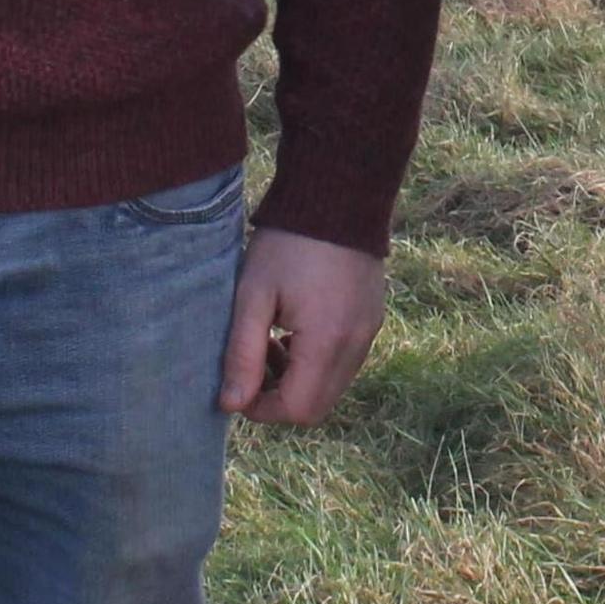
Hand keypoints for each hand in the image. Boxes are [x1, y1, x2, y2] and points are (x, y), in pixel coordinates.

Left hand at [218, 227, 386, 425]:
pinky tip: (296, 327)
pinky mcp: (373, 317)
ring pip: (333, 385)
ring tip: (272, 339)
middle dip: (281, 397)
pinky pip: (345, 360)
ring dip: (299, 379)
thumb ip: (242, 354)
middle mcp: (357, 344)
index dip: (263, 409)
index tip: (239, 383)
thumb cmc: (288, 242)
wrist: (338, 194)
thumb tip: (231, 406)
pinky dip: (318, 360)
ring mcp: (370, 330)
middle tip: (255, 360)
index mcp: (327, 342)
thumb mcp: (253, 295)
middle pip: (318, 406)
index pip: (298, 409)